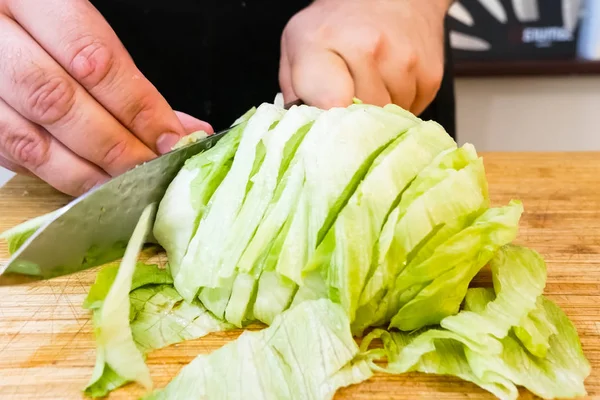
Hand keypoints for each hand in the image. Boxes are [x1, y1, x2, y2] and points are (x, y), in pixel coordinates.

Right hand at [0, 0, 212, 195]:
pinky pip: (12, 155)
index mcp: (31, 1)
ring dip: (85, 171)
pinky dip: (56, 173)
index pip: (93, 58)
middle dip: (114, 145)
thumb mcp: (84, 31)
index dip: (137, 105)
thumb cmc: (45, 24)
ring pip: (29, 140)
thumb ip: (128, 79)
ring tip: (125, 183)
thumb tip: (185, 130)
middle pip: (58, 101)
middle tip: (150, 167)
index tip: (169, 138)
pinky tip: (89, 179)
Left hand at [279, 0, 450, 113]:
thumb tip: (305, 132)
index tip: (327, 125)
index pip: (329, 104)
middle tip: (347, 97)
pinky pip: (411, 113)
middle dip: (352, 118)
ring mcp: (404, 62)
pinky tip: (391, 82)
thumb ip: (294, 88)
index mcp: (323, 42)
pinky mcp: (430, 76)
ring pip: (387, 120)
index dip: (328, 123)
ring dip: (378, 113)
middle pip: (360, 120)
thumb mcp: (299, 44)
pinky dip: (400, 106)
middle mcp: (369, 48)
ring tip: (371, 84)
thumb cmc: (338, 24)